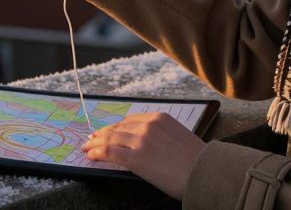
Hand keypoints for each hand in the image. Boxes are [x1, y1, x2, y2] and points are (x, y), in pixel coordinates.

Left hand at [81, 112, 205, 199]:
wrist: (203, 172)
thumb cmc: (196, 160)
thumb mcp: (179, 137)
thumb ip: (161, 135)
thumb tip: (146, 143)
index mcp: (160, 118)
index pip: (131, 120)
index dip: (117, 126)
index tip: (109, 130)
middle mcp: (148, 125)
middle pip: (118, 128)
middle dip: (102, 133)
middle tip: (92, 138)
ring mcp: (141, 141)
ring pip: (111, 138)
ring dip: (96, 143)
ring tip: (87, 147)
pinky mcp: (135, 158)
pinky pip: (110, 153)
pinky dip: (97, 153)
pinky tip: (91, 155)